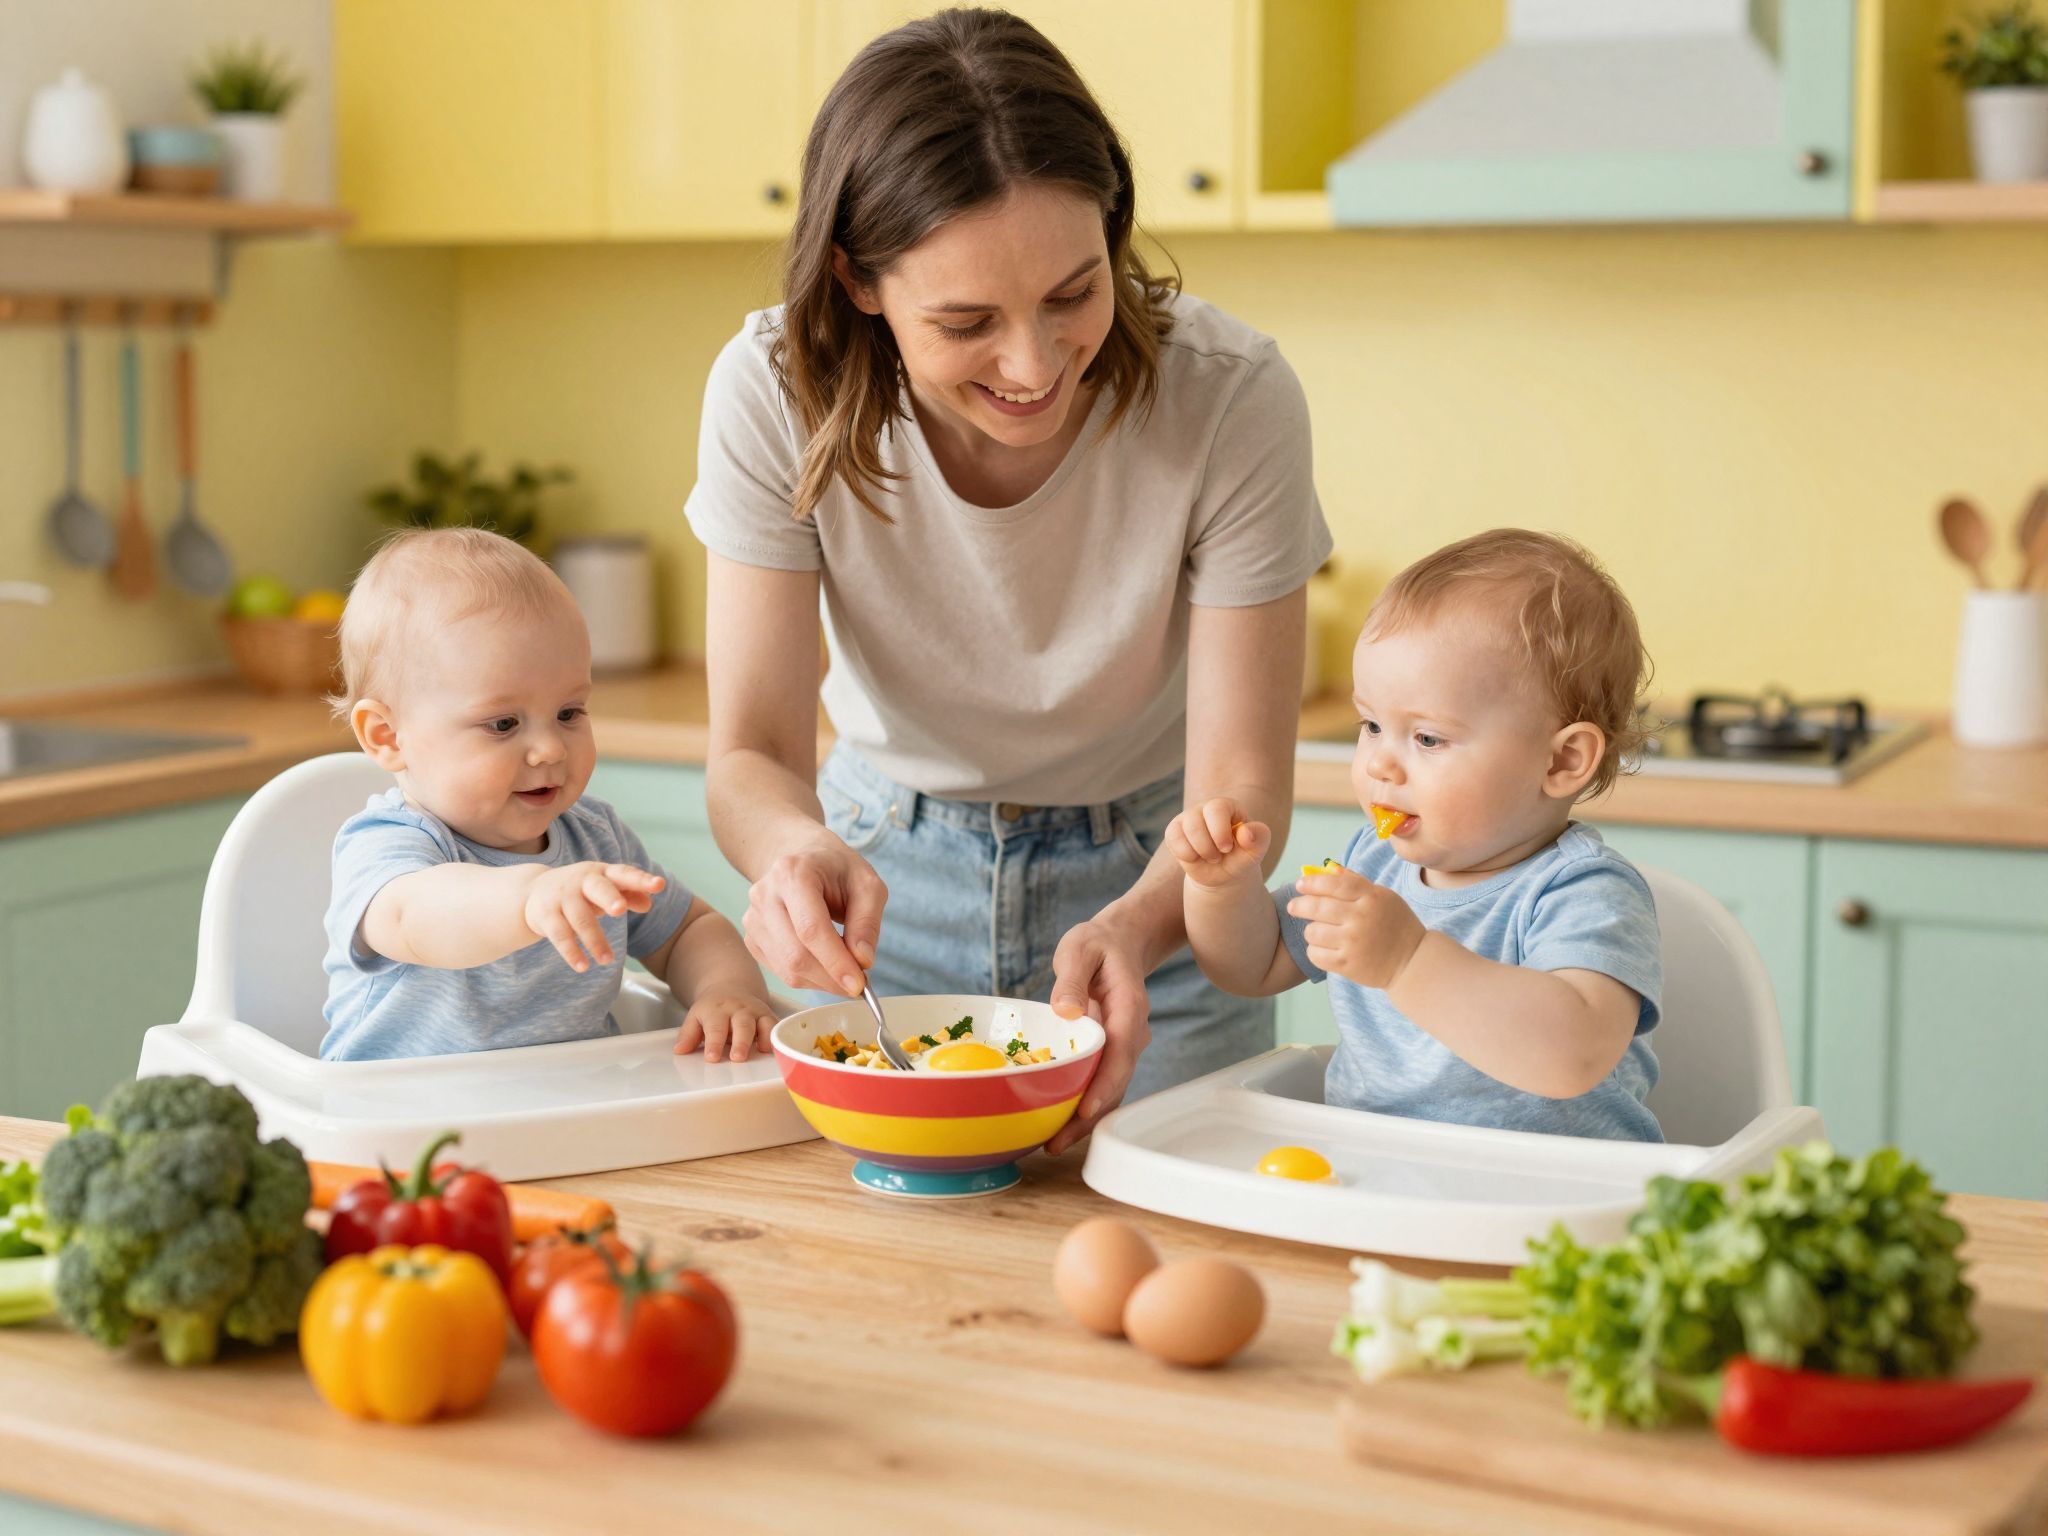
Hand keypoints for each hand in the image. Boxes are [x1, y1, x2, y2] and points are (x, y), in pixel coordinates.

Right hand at [523, 862, 664, 972]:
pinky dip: (571, 952)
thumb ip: (628, 895)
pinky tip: (583, 967)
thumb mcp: (605, 889)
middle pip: (597, 888)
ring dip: (595, 940)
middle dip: (609, 898)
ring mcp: (561, 897)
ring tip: (608, 960)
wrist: (533, 890)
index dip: (641, 880)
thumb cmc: (581, 891)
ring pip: (580, 919)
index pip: (623, 873)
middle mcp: (581, 881)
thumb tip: (649, 903)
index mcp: (600, 873)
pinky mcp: (545, 915)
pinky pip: (560, 935)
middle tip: (620, 909)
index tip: (660, 885)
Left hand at [676, 992, 778, 1062]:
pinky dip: (778, 1035)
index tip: (712, 1057)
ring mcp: (755, 1011)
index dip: (714, 1043)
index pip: (715, 1028)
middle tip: (738, 1057)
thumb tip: (680, 1051)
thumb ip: (688, 1035)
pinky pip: (776, 1024)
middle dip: (741, 1041)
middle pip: (741, 1025)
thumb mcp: (695, 1017)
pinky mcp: (769, 1015)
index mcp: (716, 1010)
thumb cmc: (712, 1009)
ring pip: (763, 1023)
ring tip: (762, 1052)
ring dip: (764, 1038)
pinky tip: (777, 1048)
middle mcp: (738, 1009)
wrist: (730, 986)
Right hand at [742, 831, 887, 996]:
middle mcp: (765, 895)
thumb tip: (862, 961)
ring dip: (822, 980)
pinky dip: (808, 977)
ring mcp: (753, 917)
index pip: (811, 929)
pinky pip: (780, 971)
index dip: (835, 962)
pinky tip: (824, 963)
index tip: (859, 985)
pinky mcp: (752, 937)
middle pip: (795, 954)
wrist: (801, 856)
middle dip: (831, 978)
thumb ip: (867, 922)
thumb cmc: (837, 869)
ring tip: (845, 968)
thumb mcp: (866, 884)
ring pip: (787, 969)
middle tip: (859, 983)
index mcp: (793, 873)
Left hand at [1043, 917, 1152, 1155]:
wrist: (1120, 942)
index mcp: (1129, 1006)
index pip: (1121, 1051)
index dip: (1105, 1083)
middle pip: (1117, 1080)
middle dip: (1090, 1115)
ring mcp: (1125, 1044)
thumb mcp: (1079, 949)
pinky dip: (1085, 1103)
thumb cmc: (1097, 945)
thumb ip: (1071, 979)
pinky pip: (1103, 1081)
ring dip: (1086, 1117)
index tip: (1084, 1109)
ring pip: (1112, 1088)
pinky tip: (1060, 1122)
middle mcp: (1132, 1031)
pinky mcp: (1113, 1051)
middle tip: (1056, 1142)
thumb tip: (1065, 1012)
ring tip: (1053, 1143)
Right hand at [1164, 798, 1270, 889]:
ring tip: (1211, 857)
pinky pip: (1173, 839)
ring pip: (1184, 831)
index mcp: (1227, 806)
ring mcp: (1187, 818)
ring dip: (1199, 852)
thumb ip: (1259, 838)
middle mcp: (1205, 807)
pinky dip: (1186, 855)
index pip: (1217, 808)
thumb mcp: (1256, 851)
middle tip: (1219, 855)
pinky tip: (1196, 857)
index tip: (1227, 848)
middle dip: (1207, 846)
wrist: (1224, 873)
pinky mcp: (1174, 830)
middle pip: (1195, 821)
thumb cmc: (1241, 857)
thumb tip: (1246, 832)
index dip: (1219, 831)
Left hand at [1288, 866, 1426, 990]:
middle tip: (1293, 907)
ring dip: (1311, 931)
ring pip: (1313, 932)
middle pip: (1318, 907)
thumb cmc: (1396, 924)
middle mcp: (1361, 918)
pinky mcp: (1348, 965)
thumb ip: (1356, 883)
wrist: (1413, 961)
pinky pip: (1316, 955)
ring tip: (1317, 931)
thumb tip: (1329, 868)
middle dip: (1299, 905)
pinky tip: (1322, 948)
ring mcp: (1353, 943)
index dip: (1312, 882)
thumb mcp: (1383, 897)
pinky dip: (1314, 951)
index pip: (1334, 884)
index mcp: (1371, 898)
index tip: (1300, 884)